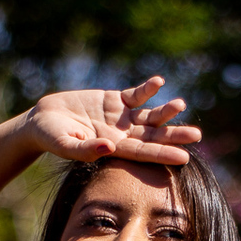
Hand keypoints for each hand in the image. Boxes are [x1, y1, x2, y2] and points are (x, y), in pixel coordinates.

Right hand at [24, 77, 201, 165]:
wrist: (43, 120)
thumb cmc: (52, 137)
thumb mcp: (66, 145)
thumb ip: (86, 149)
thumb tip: (108, 148)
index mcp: (114, 150)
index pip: (144, 153)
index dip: (163, 154)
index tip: (184, 157)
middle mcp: (123, 134)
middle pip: (153, 135)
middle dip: (174, 135)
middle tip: (197, 135)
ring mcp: (120, 117)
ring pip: (149, 114)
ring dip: (166, 111)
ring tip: (181, 105)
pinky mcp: (115, 99)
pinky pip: (135, 94)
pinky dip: (147, 88)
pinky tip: (159, 82)